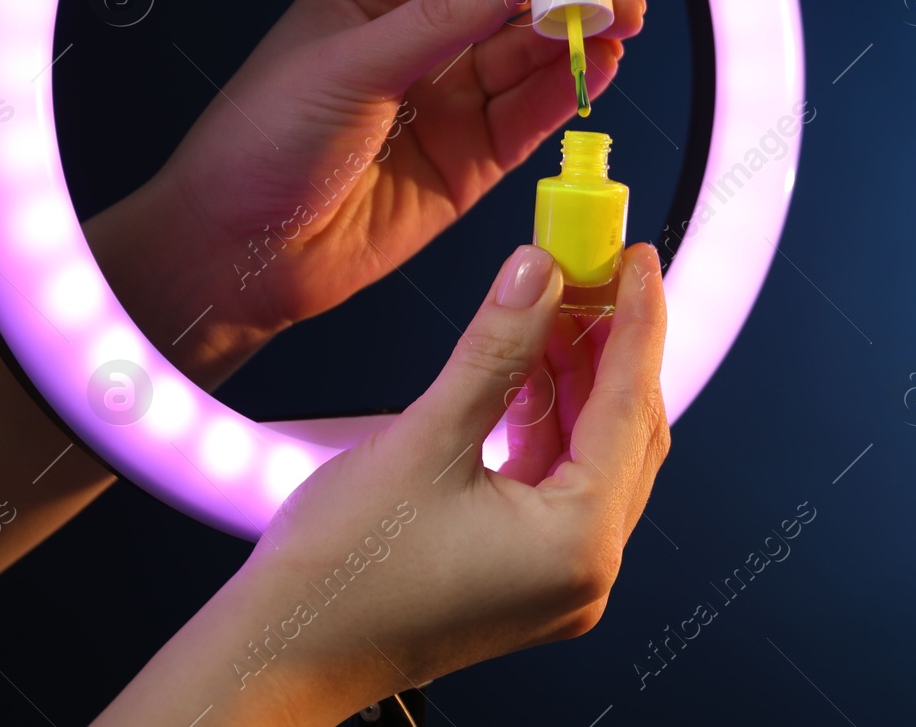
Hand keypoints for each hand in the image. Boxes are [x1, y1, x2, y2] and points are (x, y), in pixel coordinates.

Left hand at [89, 0, 664, 384]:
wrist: (237, 257)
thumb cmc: (264, 141)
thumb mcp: (354, 63)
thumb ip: (445, 16)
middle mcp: (421, 40)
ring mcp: (449, 102)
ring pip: (532, 53)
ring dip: (583, 29)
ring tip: (632, 11)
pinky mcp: (471, 162)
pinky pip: (531, 116)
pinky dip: (569, 90)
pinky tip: (604, 62)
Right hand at [92, 243, 670, 724]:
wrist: (278, 655)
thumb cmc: (339, 577)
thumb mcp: (425, 440)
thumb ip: (495, 350)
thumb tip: (538, 274)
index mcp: (578, 544)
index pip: (630, 406)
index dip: (637, 321)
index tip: (636, 259)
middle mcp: (586, 570)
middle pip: (626, 432)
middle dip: (609, 347)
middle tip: (591, 273)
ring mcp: (560, 579)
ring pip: (594, 455)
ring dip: (576, 382)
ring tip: (550, 310)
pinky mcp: (528, 575)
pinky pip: (560, 483)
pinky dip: (548, 424)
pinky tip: (525, 372)